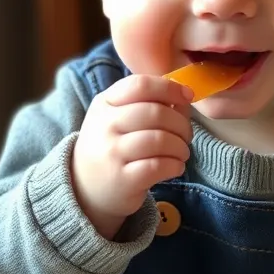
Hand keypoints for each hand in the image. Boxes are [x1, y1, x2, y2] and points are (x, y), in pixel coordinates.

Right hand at [72, 75, 192, 238]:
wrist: (85, 189)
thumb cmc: (111, 147)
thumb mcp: (117, 118)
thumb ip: (148, 103)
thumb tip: (184, 96)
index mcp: (105, 103)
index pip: (140, 85)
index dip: (169, 88)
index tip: (187, 96)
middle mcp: (105, 125)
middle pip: (156, 112)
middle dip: (181, 123)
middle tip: (186, 135)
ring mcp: (111, 153)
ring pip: (160, 139)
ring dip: (180, 146)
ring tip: (181, 152)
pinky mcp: (122, 179)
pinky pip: (158, 166)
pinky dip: (175, 165)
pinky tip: (175, 167)